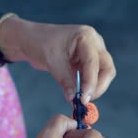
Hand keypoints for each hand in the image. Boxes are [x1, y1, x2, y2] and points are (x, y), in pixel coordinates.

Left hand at [0, 16, 115, 102]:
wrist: (31, 40)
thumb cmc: (40, 43)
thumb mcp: (51, 60)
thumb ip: (64, 79)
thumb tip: (74, 98)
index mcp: (86, 36)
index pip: (93, 62)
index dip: (91, 82)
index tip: (83, 98)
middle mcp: (94, 43)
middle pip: (106, 68)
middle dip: (98, 86)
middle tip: (85, 101)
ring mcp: (93, 52)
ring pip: (104, 73)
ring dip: (95, 88)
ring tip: (80, 99)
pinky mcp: (87, 62)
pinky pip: (94, 76)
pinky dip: (88, 87)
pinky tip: (79, 95)